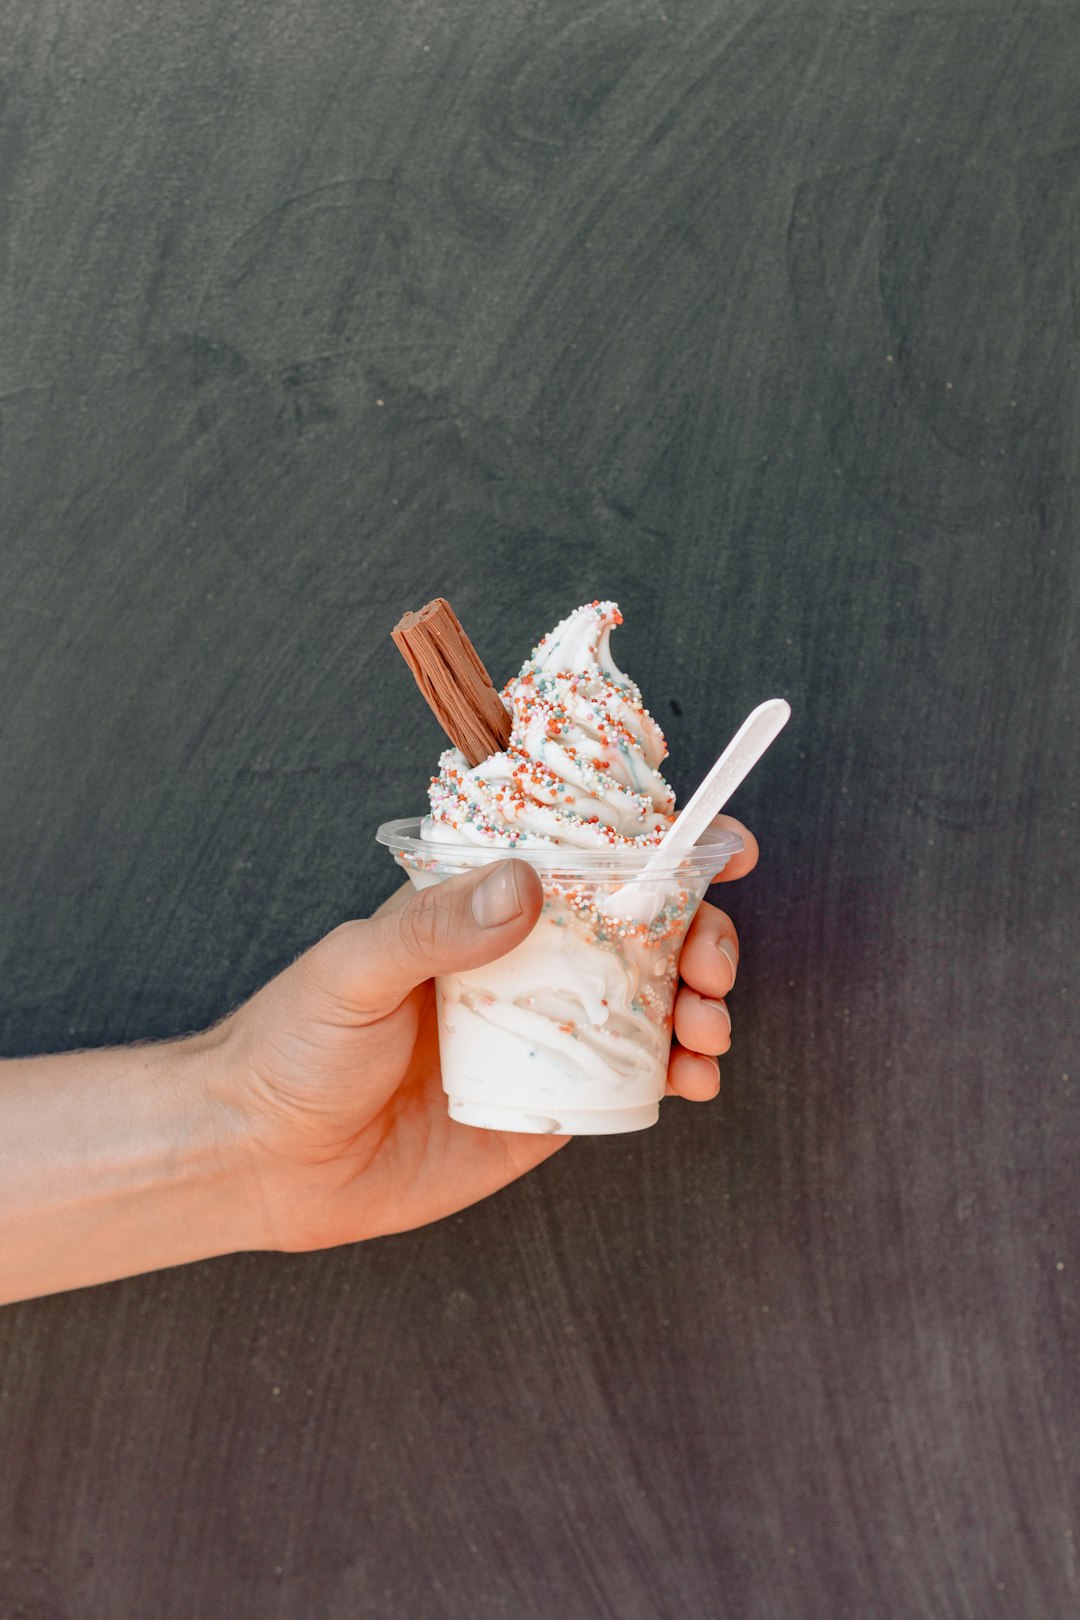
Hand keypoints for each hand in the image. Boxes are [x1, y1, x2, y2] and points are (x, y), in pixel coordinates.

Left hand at [205, 815, 758, 1253]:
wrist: (267, 1163)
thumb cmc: (294, 1046)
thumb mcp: (355, 967)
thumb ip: (436, 925)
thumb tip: (526, 882)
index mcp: (483, 912)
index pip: (585, 862)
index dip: (661, 850)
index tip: (723, 848)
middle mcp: (527, 965)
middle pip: (643, 933)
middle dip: (700, 936)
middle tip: (709, 962)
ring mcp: (545, 1034)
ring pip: (654, 1003)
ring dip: (703, 1004)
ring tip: (706, 1025)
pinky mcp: (552, 1104)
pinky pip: (635, 1080)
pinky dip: (681, 1074)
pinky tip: (692, 1078)